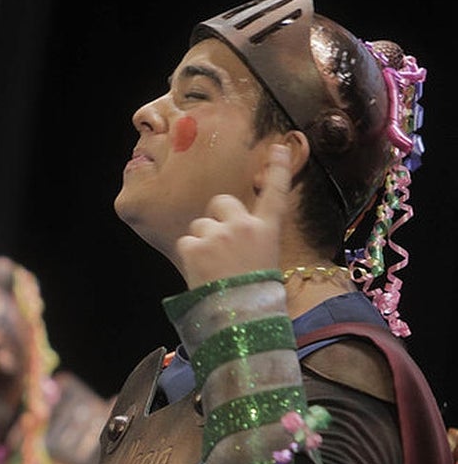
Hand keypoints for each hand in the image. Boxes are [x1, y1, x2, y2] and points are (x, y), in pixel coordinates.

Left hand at [177, 144, 290, 289]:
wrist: (239, 316)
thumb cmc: (254, 293)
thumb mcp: (263, 260)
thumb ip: (251, 240)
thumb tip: (235, 233)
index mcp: (267, 230)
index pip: (275, 194)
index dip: (278, 169)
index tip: (277, 148)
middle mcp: (243, 226)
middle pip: (222, 202)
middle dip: (217, 216)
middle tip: (220, 242)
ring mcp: (217, 234)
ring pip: (200, 225)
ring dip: (202, 240)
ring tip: (212, 266)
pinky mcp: (195, 246)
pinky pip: (186, 242)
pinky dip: (190, 255)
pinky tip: (200, 272)